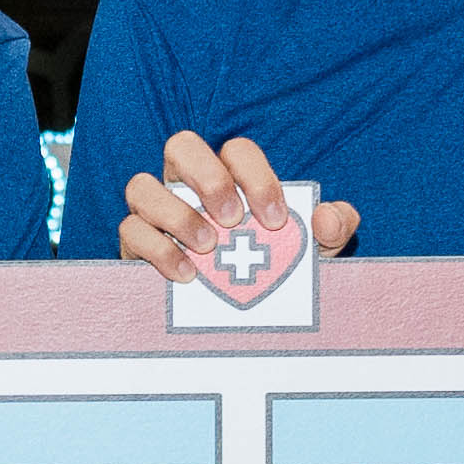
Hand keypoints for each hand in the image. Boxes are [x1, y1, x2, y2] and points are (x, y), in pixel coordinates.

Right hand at [110, 128, 355, 281]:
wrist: (243, 317)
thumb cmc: (273, 268)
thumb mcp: (313, 252)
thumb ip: (332, 229)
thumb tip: (327, 217)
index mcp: (230, 175)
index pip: (237, 151)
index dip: (257, 178)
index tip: (276, 220)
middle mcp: (186, 183)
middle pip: (181, 146)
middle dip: (207, 178)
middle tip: (234, 220)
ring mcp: (155, 210)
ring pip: (142, 186)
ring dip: (176, 214)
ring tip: (209, 248)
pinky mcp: (135, 243)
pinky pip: (130, 230)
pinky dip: (157, 248)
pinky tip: (187, 274)